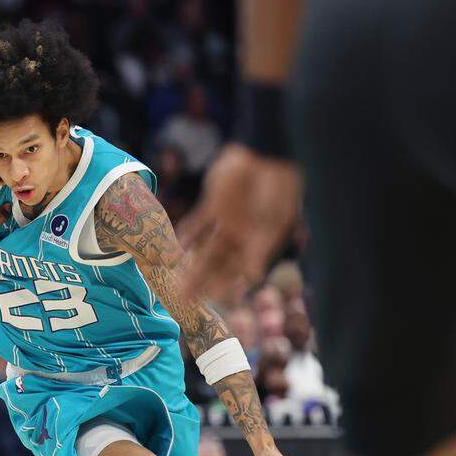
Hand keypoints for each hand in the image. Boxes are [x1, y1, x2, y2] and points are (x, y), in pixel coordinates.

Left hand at [177, 144, 301, 303]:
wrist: (268, 152)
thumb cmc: (281, 187)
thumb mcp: (275, 221)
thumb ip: (261, 249)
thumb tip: (253, 279)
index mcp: (260, 241)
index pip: (241, 270)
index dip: (229, 286)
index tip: (215, 303)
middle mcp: (242, 235)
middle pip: (219, 264)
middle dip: (203, 283)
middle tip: (186, 301)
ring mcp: (227, 220)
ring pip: (206, 249)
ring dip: (192, 268)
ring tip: (177, 286)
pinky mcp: (213, 204)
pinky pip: (197, 224)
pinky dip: (187, 237)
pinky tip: (174, 253)